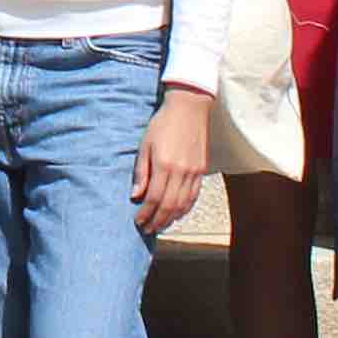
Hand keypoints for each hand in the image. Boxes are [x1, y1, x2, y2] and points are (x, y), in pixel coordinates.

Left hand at [132, 90, 214, 233]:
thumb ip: (141, 171)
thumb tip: (136, 195)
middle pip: (169, 205)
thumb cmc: (163, 124)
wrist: (189, 108)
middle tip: (147, 229)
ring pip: (183, 204)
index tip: (138, 221)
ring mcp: (193, 172)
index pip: (154, 198)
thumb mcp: (145, 144)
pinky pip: (194, 196)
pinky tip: (177, 214)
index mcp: (164, 165)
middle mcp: (181, 171)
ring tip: (160, 226)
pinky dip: (185, 208)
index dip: (145, 213)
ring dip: (171, 218)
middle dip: (157, 220)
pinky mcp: (201, 170)